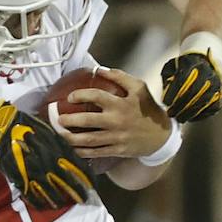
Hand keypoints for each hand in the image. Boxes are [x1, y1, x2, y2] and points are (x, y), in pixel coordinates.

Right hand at [0, 102, 91, 208]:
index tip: (93, 186)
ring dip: (59, 200)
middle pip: (68, 183)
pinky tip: (43, 206)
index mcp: (59, 150)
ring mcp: (35, 172)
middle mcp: (50, 163)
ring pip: (51, 192)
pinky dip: (38, 202)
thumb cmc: (29, 126)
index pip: (79, 168)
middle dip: (77, 193)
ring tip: (63, 204)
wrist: (4, 127)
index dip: (87, 179)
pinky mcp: (21, 178)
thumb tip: (76, 154)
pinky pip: (32, 195)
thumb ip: (63, 144)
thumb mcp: (50, 132)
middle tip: (83, 200)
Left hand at [53, 67, 171, 158]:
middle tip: (58, 119)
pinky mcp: (117, 150)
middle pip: (87, 121)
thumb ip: (120, 77)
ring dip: (71, 138)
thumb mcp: (139, 88)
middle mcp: (117, 121)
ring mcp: (116, 138)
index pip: (96, 96)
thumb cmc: (148, 109)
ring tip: (60, 134)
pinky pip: (96, 152)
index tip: (70, 97)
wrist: (162, 136)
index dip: (80, 95)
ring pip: (88, 140)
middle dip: (69, 120)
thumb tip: (100, 69)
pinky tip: (73, 148)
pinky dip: (82, 151)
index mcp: (121, 104)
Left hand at [162, 48, 221, 121]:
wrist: (204, 66)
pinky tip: (190, 118)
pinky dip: (200, 115)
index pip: (182, 78)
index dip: (173, 92)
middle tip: (170, 114)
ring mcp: (216, 84)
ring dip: (189, 113)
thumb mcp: (171, 68)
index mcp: (192, 63)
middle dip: (180, 105)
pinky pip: (212, 108)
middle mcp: (207, 72)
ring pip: (204, 101)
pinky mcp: (221, 95)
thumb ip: (166, 77)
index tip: (165, 102)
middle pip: (194, 91)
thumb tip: (166, 92)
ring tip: (178, 118)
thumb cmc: (182, 69)